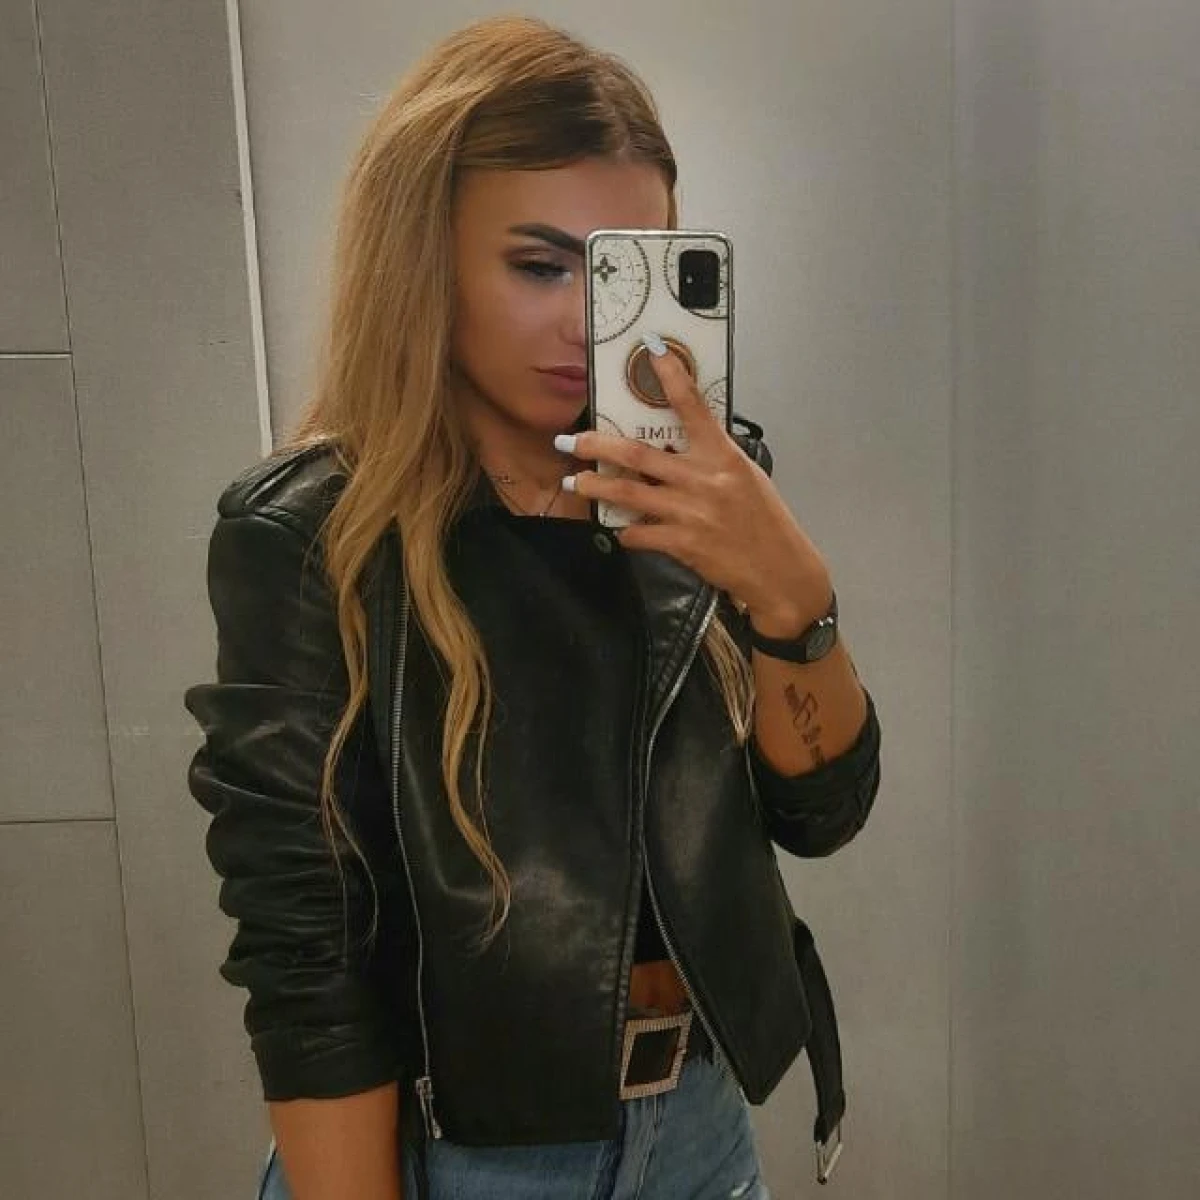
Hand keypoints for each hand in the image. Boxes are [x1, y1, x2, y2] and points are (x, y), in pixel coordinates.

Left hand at [560, 338, 832, 636]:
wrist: (780, 570)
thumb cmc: (765, 521)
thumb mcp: (746, 477)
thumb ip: (711, 460)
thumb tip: (676, 448)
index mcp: (722, 455)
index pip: (692, 407)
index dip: (671, 376)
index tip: (651, 351)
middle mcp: (703, 479)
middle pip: (637, 454)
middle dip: (596, 446)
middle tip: (569, 441)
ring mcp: (690, 512)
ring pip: (627, 494)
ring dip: (594, 488)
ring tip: (573, 483)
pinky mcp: (682, 544)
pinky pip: (639, 534)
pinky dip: (626, 532)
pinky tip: (620, 531)